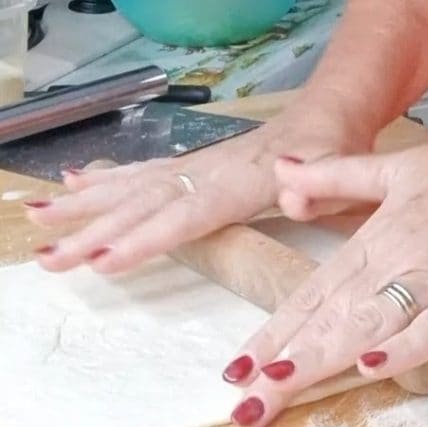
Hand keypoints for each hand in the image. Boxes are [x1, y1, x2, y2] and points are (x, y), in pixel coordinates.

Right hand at [24, 98, 373, 273]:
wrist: (327, 116)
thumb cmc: (334, 150)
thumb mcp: (340, 170)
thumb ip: (317, 190)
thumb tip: (294, 200)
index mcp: (241, 181)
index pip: (187, 214)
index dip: (146, 238)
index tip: (105, 259)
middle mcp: (208, 172)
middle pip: (144, 203)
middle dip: (93, 232)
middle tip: (49, 258)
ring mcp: (195, 167)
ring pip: (131, 187)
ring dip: (82, 205)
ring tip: (36, 220)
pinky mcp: (192, 166)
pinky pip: (140, 173)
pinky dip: (103, 180)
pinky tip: (69, 184)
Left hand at [222, 122, 427, 426]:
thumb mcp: (394, 167)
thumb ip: (334, 177)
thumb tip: (282, 171)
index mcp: (376, 234)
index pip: (314, 291)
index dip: (274, 332)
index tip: (238, 370)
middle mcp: (401, 255)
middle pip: (332, 316)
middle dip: (285, 364)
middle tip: (246, 407)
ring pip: (374, 320)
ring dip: (326, 356)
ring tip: (281, 389)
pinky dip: (410, 343)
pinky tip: (374, 365)